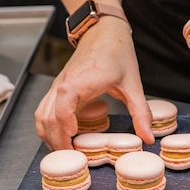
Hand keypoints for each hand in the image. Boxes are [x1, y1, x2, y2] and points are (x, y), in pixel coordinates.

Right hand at [34, 16, 154, 149]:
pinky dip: (46, 126)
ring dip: (48, 135)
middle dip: (57, 139)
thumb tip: (147, 137)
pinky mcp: (56, 88)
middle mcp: (65, 82)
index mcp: (83, 79)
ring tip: (64, 151)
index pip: (64, 99)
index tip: (74, 136)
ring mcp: (57, 86)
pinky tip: (58, 138)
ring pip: (41, 114)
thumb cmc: (117, 53)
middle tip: (72, 157)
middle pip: (49, 114)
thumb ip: (140, 112)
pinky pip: (42, 110)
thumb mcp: (133, 83)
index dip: (65, 120)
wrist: (103, 32)